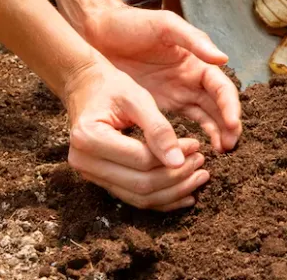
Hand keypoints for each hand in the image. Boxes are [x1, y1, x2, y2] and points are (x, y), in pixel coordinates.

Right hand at [64, 56, 210, 210]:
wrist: (85, 88)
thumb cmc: (111, 88)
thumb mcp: (136, 98)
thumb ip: (158, 128)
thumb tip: (179, 162)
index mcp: (89, 137)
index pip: (141, 159)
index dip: (174, 157)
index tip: (197, 145)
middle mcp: (84, 162)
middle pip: (140, 184)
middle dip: (177, 178)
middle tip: (202, 163)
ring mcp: (90, 174)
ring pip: (139, 197)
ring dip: (173, 192)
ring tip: (199, 178)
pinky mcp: (101, 180)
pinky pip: (134, 197)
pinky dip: (161, 199)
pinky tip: (185, 195)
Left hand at [83, 7, 241, 152]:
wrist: (98, 32)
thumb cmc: (132, 24)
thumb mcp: (165, 25)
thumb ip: (194, 40)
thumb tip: (223, 58)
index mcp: (197, 62)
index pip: (221, 88)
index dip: (230, 105)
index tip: (233, 124)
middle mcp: (192, 80)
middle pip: (218, 107)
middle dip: (228, 126)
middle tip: (230, 146)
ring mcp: (177, 94)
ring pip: (206, 118)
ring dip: (216, 134)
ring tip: (220, 152)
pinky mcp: (160, 106)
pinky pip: (183, 124)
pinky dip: (193, 137)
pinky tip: (196, 151)